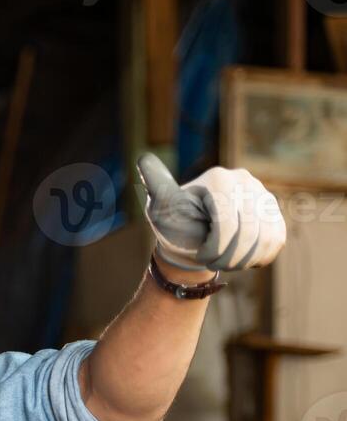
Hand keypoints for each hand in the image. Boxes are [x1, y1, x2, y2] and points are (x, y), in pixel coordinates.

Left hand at [136, 152, 286, 272]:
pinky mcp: (274, 212)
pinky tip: (242, 259)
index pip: (228, 223)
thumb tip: (143, 158)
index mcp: (219, 179)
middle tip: (212, 262)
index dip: (215, 248)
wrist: (193, 241)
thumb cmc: (174, 225)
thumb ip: (157, 187)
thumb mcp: (161, 208)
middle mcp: (245, 181)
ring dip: (243, 261)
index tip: (201, 254)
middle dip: (228, 258)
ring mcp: (263, 195)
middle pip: (248, 233)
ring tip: (225, 262)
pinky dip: (259, 258)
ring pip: (266, 239)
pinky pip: (277, 240)